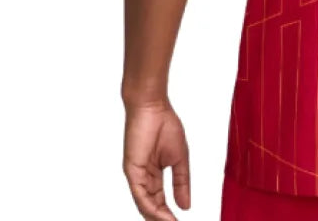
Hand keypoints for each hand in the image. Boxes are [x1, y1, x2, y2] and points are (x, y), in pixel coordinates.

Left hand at [123, 99, 190, 220]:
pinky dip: (149, 206)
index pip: (160, 200)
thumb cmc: (165, 124)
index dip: (169, 214)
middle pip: (151, 206)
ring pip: (144, 204)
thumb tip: (185, 205)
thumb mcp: (180, 158)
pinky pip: (140, 194)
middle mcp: (143, 177)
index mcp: (154, 173)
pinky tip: (160, 215)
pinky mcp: (131, 170)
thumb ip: (182, 182)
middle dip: (162, 219)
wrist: (153, 107)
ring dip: (157, 217)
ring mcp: (137, 175)